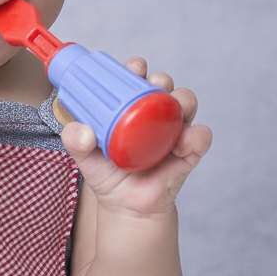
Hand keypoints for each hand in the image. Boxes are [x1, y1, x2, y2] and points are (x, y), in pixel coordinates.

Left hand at [61, 57, 211, 216]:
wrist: (127, 208)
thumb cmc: (107, 174)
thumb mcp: (86, 157)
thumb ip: (76, 142)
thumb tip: (81, 131)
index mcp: (130, 106)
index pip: (136, 78)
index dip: (137, 67)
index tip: (134, 68)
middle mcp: (154, 113)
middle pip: (164, 84)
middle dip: (161, 79)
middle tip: (153, 85)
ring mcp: (174, 129)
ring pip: (187, 102)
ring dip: (183, 99)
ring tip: (174, 107)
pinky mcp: (189, 151)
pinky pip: (201, 137)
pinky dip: (196, 136)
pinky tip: (182, 143)